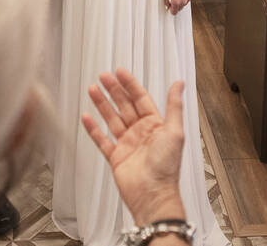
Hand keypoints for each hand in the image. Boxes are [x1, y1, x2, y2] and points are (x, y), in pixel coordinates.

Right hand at [81, 69, 186, 225]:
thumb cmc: (167, 167)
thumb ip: (174, 106)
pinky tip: (87, 117)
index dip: (130, 84)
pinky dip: (94, 129)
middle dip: (114, 90)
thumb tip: (179, 84)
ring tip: (93, 90)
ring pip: (112, 119)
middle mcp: (141, 132)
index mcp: (156, 125)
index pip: (140, 98)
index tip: (120, 72)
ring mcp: (127, 144)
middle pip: (124, 105)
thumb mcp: (175, 131)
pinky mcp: (116, 157)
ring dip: (102, 104)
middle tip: (103, 76)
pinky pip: (102, 140)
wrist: (153, 195)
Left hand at [163, 0, 193, 14]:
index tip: (170, 8)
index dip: (171, 10)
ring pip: (184, 3)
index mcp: (176, 2)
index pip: (174, 12)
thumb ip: (166, 1)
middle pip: (179, 8)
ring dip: (181, 1)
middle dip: (176, 5)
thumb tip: (167, 5)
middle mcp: (183, 1)